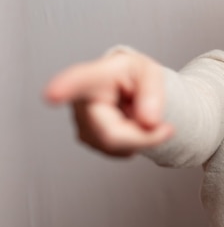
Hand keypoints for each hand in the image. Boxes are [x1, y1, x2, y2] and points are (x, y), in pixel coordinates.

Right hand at [44, 49, 173, 156]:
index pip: (79, 82)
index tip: (52, 94)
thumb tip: (149, 122)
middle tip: (167, 128)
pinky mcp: (87, 138)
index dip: (65, 88)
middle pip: (112, 133)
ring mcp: (80, 122)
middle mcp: (78, 100)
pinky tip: (130, 126)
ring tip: (140, 116)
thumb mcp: (151, 75)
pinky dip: (134, 143)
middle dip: (144, 135)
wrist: (128, 89)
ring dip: (140, 137)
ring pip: (116, 145)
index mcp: (95, 76)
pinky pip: (118, 151)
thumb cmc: (136, 76)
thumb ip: (153, 94)